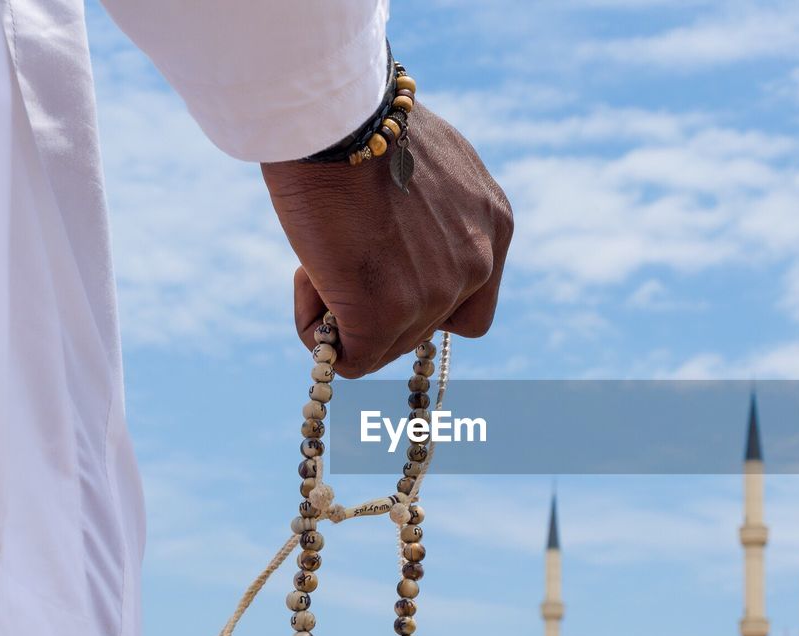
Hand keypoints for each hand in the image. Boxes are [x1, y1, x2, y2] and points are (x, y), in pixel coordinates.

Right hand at [262, 106, 512, 377]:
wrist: (335, 115)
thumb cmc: (364, 123)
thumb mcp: (429, 161)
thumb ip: (436, 212)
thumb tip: (406, 245)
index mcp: (493, 225)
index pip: (471, 302)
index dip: (423, 294)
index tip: (388, 266)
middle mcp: (477, 264)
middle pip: (428, 327)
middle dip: (379, 301)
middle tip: (342, 251)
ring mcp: (435, 294)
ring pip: (387, 344)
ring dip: (346, 312)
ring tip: (319, 254)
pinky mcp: (385, 314)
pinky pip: (350, 358)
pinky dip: (317, 332)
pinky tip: (304, 278)